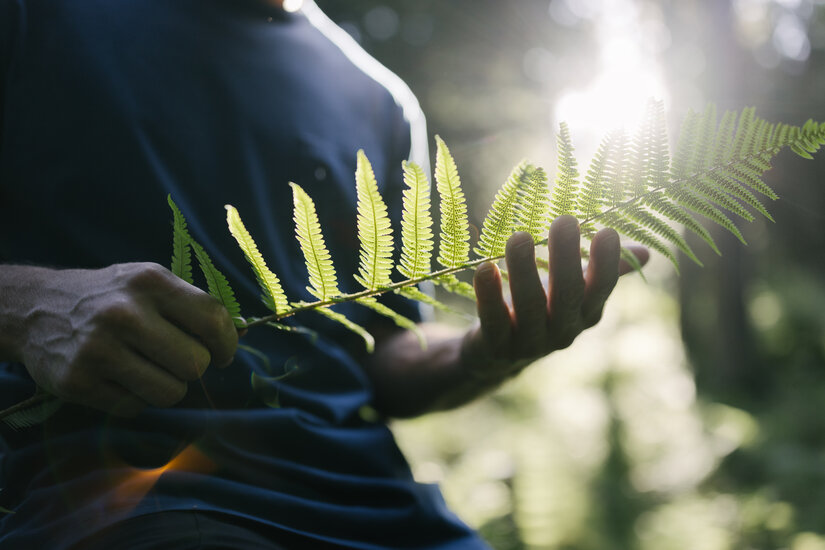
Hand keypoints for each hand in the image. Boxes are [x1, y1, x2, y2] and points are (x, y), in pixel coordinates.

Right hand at [17, 263, 238, 415]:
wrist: (37, 308)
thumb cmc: (110, 297)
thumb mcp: (148, 283)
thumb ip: (191, 305)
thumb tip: (242, 334)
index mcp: (150, 282)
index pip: (212, 319)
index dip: (227, 344)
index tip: (222, 354)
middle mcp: (125, 313)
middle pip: (195, 364)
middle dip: (194, 368)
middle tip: (178, 361)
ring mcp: (99, 349)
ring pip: (170, 392)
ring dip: (169, 388)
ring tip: (151, 371)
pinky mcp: (78, 382)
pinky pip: (134, 407)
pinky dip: (134, 398)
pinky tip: (119, 378)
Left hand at [461, 216, 648, 380]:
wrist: (496, 356)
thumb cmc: (541, 310)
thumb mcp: (572, 291)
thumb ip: (603, 271)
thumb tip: (646, 253)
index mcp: (586, 313)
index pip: (602, 288)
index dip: (606, 263)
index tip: (606, 231)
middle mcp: (563, 330)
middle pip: (568, 294)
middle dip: (567, 258)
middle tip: (563, 221)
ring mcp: (530, 342)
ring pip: (530, 306)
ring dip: (524, 270)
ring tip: (518, 236)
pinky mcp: (496, 348)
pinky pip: (494, 320)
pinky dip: (490, 295)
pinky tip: (485, 268)